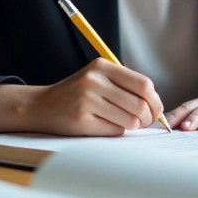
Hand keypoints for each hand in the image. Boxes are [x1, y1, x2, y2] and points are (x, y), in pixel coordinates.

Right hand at [0, 59, 163, 136]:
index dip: (155, 101)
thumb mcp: (99, 78)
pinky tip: (106, 126)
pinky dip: (116, 131)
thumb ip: (125, 85)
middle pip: (140, 105)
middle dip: (147, 118)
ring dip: (132, 126)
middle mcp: (94, 80)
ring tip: (123, 123)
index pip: (143, 84)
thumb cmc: (77, 93)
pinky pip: (114, 131)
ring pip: (129, 121)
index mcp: (102, 66)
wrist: (42, 105)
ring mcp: (87, 100)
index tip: (154, 110)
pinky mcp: (81, 120)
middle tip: (143, 122)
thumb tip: (156, 105)